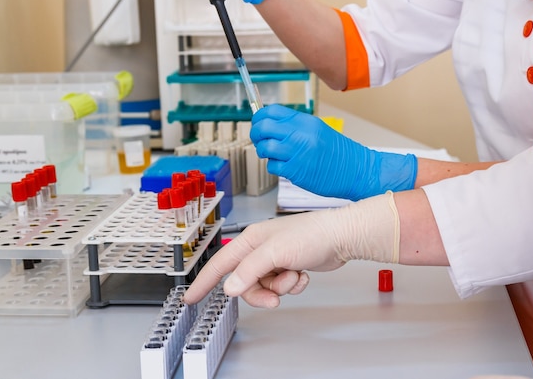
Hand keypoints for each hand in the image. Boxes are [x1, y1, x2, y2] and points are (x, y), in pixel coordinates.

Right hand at [183, 192, 399, 307]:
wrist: (341, 236)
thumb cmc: (311, 234)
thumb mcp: (275, 253)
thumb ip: (249, 271)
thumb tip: (229, 287)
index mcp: (251, 239)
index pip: (220, 263)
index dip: (204, 281)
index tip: (191, 297)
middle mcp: (261, 248)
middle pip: (245, 281)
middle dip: (260, 292)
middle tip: (274, 298)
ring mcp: (276, 257)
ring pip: (264, 285)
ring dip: (281, 287)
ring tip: (295, 276)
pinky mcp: (289, 264)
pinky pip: (281, 285)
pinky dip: (292, 284)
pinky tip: (302, 275)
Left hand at [250, 104, 417, 200]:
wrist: (355, 170)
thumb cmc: (337, 152)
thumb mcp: (317, 130)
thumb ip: (295, 126)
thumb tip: (270, 124)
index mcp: (304, 121)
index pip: (271, 111)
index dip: (259, 117)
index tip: (258, 123)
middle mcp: (299, 134)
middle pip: (263, 127)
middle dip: (256, 134)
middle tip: (260, 140)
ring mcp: (297, 152)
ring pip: (264, 147)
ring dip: (264, 152)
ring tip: (274, 155)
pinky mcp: (296, 171)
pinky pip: (273, 166)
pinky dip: (275, 167)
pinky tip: (285, 167)